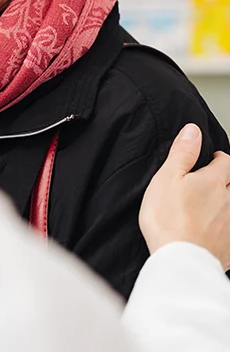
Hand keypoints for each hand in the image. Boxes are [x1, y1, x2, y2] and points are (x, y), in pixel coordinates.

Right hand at [139, 123, 229, 270]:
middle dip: (224, 181)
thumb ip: (182, 153)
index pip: (225, 162)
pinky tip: (213, 232)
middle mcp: (229, 201)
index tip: (209, 160)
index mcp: (213, 181)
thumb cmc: (168, 217)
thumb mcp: (167, 177)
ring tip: (208, 207)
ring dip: (224, 204)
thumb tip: (193, 130)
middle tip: (207, 183)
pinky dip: (224, 229)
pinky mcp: (229, 247)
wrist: (179, 259)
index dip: (217, 158)